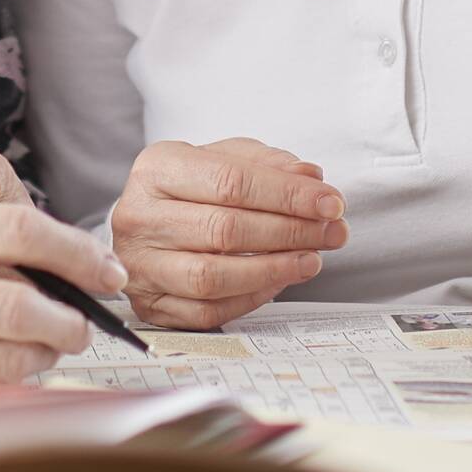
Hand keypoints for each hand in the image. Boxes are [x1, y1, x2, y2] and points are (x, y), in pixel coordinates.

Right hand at [0, 189, 128, 384]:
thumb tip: (41, 259)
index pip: (20, 232)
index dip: (76, 252)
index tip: (105, 268)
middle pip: (24, 306)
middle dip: (69, 320)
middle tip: (80, 322)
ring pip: (8, 358)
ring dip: (42, 357)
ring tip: (43, 348)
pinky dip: (2, 386)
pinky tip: (3, 374)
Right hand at [111, 138, 346, 329]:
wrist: (146, 223)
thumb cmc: (191, 189)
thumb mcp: (225, 159)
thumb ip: (267, 164)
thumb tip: (310, 180)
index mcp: (158, 169)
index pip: (231, 181)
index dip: (287, 194)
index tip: (330, 203)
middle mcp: (139, 216)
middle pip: (225, 229)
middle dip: (291, 231)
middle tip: (332, 232)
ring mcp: (140, 265)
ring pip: (213, 276)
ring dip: (274, 269)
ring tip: (311, 259)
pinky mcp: (150, 305)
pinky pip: (208, 311)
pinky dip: (251, 298)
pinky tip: (279, 281)